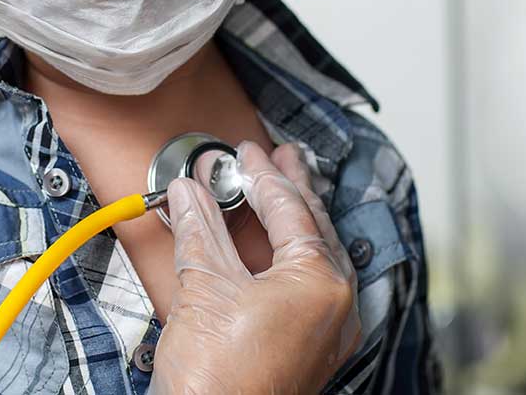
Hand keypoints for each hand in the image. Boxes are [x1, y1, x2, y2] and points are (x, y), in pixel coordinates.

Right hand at [148, 141, 360, 394]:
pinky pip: (304, 284)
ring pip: (313, 255)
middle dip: (291, 187)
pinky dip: (284, 254)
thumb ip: (202, 229)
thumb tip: (190, 193)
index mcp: (321, 283)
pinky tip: (265, 244)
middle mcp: (335, 306)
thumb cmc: (219, 380)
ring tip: (276, 187)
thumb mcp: (205, 286)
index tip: (245, 153)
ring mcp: (325, 330)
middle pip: (314, 227)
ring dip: (291, 218)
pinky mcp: (307, 347)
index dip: (263, 174)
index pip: (292, 210)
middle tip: (278, 155)